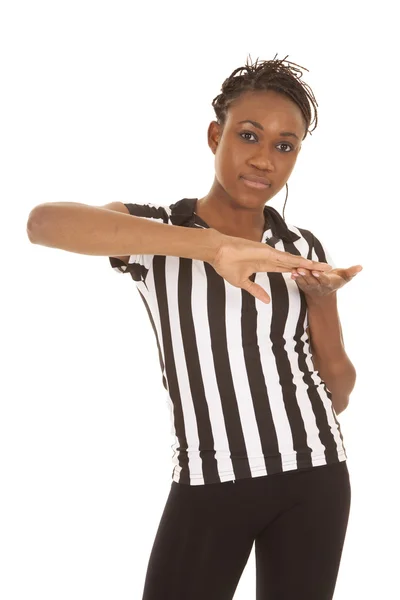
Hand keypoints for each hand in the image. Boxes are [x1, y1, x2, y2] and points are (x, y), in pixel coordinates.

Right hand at [211, 233, 333, 303]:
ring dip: (310, 265)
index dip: (299, 272)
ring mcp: (270, 254)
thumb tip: (266, 301)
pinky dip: (299, 261)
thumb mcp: (242, 283)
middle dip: (310, 268)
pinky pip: (287, 258)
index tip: (310, 276)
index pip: (287, 269)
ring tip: (325, 268)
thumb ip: (256, 290)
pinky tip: (310, 264)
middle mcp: (271, 258)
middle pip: (295, 264)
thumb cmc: (226, 265)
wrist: (217, 253)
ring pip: (295, 261)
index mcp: (265, 265)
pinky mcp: (268, 252)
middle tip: (326, 271)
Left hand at [291, 265, 362, 296]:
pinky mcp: (303, 285)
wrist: (324, 293)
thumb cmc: (336, 281)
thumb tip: (361, 267)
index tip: (316, 272)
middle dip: (306, 275)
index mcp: (328, 283)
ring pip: (304, 281)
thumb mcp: (345, 277)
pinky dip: (295, 277)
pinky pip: (298, 281)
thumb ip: (352, 272)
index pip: (324, 280)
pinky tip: (291, 272)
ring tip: (294, 270)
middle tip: (301, 269)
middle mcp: (318, 286)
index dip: (320, 276)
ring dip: (299, 276)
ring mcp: (310, 286)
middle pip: (312, 280)